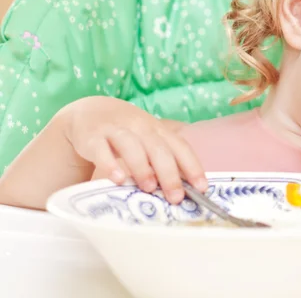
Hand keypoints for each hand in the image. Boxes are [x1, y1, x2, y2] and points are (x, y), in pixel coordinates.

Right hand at [64, 96, 206, 203]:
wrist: (89, 113)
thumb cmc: (127, 133)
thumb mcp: (148, 140)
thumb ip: (163, 160)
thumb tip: (185, 191)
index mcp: (158, 130)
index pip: (179, 147)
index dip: (192, 166)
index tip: (202, 187)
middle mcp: (140, 127)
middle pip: (158, 149)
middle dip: (169, 174)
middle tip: (175, 197)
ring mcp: (115, 130)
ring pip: (132, 146)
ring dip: (143, 168)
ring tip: (149, 188)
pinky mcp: (92, 137)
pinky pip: (101, 150)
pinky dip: (110, 164)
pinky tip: (118, 179)